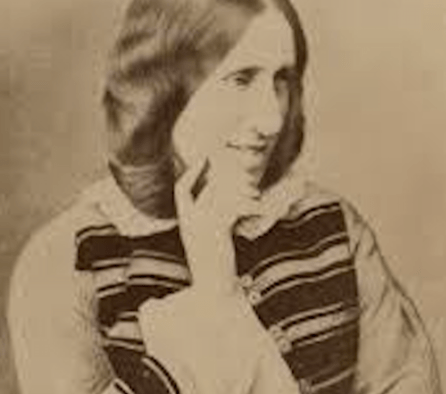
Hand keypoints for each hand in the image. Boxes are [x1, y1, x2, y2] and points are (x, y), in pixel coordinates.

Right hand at [175, 157, 259, 293]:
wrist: (214, 291)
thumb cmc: (215, 267)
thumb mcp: (210, 241)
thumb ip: (213, 221)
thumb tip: (227, 201)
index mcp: (186, 223)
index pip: (181, 191)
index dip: (191, 173)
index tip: (204, 157)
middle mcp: (189, 221)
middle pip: (207, 188)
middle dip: (226, 178)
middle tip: (245, 175)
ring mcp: (200, 224)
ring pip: (222, 195)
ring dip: (242, 192)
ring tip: (256, 195)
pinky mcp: (215, 229)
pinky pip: (235, 207)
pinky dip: (250, 205)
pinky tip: (261, 207)